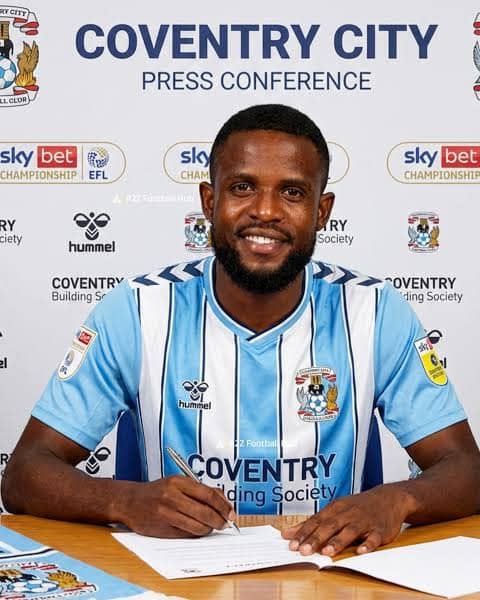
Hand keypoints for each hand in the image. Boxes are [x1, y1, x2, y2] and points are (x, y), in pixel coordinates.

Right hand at [120, 475, 235, 537]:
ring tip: (212, 527)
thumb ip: (200, 490)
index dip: (223, 505)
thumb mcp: (178, 483)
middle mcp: (172, 497)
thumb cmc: (158, 491)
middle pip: (205, 512)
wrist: (130, 501)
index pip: (208, 494)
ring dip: (209, 529)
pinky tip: (198, 530)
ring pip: (197, 526)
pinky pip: (186, 534)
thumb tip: (224, 502)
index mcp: (178, 482)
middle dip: (219, 520)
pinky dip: (196, 534)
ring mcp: (166, 514)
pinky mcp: (161, 529)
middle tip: (225, 524)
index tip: (231, 513)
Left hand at [281, 485, 411, 555]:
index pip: (316, 521)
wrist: (388, 498)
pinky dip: (368, 544)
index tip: (291, 544)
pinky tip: (361, 551)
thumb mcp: (335, 510)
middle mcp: (348, 513)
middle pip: (330, 526)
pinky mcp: (380, 529)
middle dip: (316, 538)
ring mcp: (364, 521)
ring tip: (327, 552)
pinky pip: (374, 538)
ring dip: (338, 541)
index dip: (304, 533)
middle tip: (303, 551)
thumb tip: (288, 534)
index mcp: (335, 509)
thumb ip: (313, 523)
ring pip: (350, 531)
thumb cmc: (356, 507)